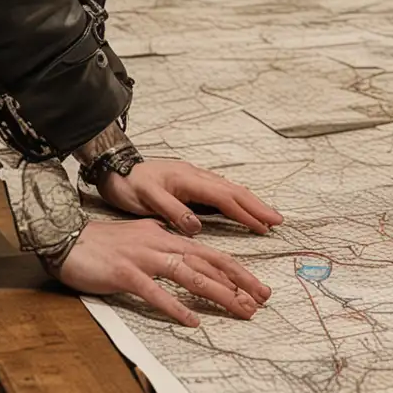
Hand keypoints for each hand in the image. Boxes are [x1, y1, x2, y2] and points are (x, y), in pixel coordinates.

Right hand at [50, 217, 270, 326]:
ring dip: (219, 294)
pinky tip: (192, 321)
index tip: (257, 288)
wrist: (67, 240)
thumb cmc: (104, 246)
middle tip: (262, 300)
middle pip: (209, 263)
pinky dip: (175, 307)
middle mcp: (161, 244)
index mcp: (168, 237)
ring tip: (240, 309)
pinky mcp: (125, 274)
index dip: (237, 271)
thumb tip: (189, 265)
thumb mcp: (143, 243)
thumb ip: (166, 251)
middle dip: (239, 281)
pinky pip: (155, 293)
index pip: (210, 254)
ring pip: (190, 275)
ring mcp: (144, 258)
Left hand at [95, 158, 283, 238]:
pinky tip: (241, 207)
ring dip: (250, 203)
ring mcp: (195, 178)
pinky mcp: (190, 183)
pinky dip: (235, 200)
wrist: (115, 166)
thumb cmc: (128, 183)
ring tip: (266, 216)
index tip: (263, 225)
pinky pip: (220, 192)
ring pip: (229, 190)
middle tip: (278, 220)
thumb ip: (172, 210)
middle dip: (257, 206)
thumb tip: (197, 226)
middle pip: (234, 191)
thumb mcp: (145, 198)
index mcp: (189, 179)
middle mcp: (196, 176)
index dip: (245, 212)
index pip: (224, 198)